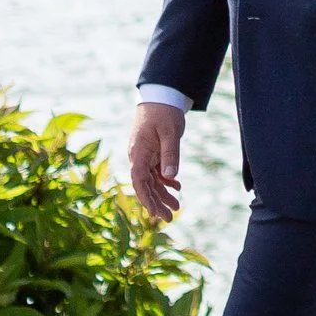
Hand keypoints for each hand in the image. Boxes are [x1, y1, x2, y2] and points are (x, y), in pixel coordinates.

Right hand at [128, 101, 183, 221]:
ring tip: (176, 208)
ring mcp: (145, 156)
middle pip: (146, 185)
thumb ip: (170, 154)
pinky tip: (176, 188)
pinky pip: (158, 172)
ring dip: (163, 194)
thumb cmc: (163, 113)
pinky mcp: (153, 153)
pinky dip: (166, 181)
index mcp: (139, 153)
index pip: (139, 180)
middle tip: (170, 218)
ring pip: (153, 181)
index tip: (153, 213)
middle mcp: (139, 157)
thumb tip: (171, 177)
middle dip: (156, 203)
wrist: (161, 97)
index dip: (145, 198)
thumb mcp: (170, 133)